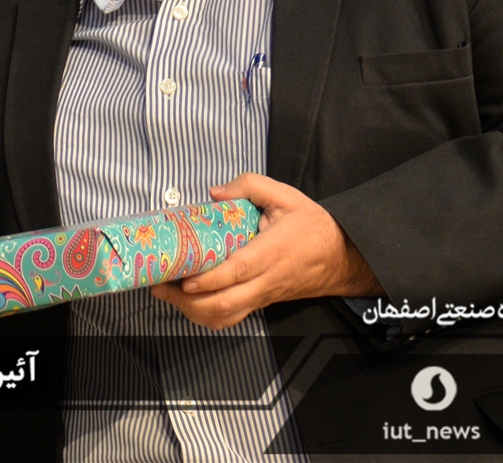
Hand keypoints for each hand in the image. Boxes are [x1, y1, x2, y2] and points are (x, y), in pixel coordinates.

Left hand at [152, 173, 382, 329]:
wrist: (341, 257)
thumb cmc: (312, 226)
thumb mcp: (286, 195)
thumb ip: (250, 186)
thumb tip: (215, 193)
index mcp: (271, 252)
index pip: (237, 272)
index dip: (209, 279)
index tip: (185, 279)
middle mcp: (265, 280)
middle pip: (226, 303)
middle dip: (188, 301)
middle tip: (161, 285)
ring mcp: (262, 296)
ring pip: (226, 316)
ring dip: (193, 312)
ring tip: (167, 294)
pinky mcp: (261, 303)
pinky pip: (232, 317)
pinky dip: (207, 316)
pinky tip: (189, 303)